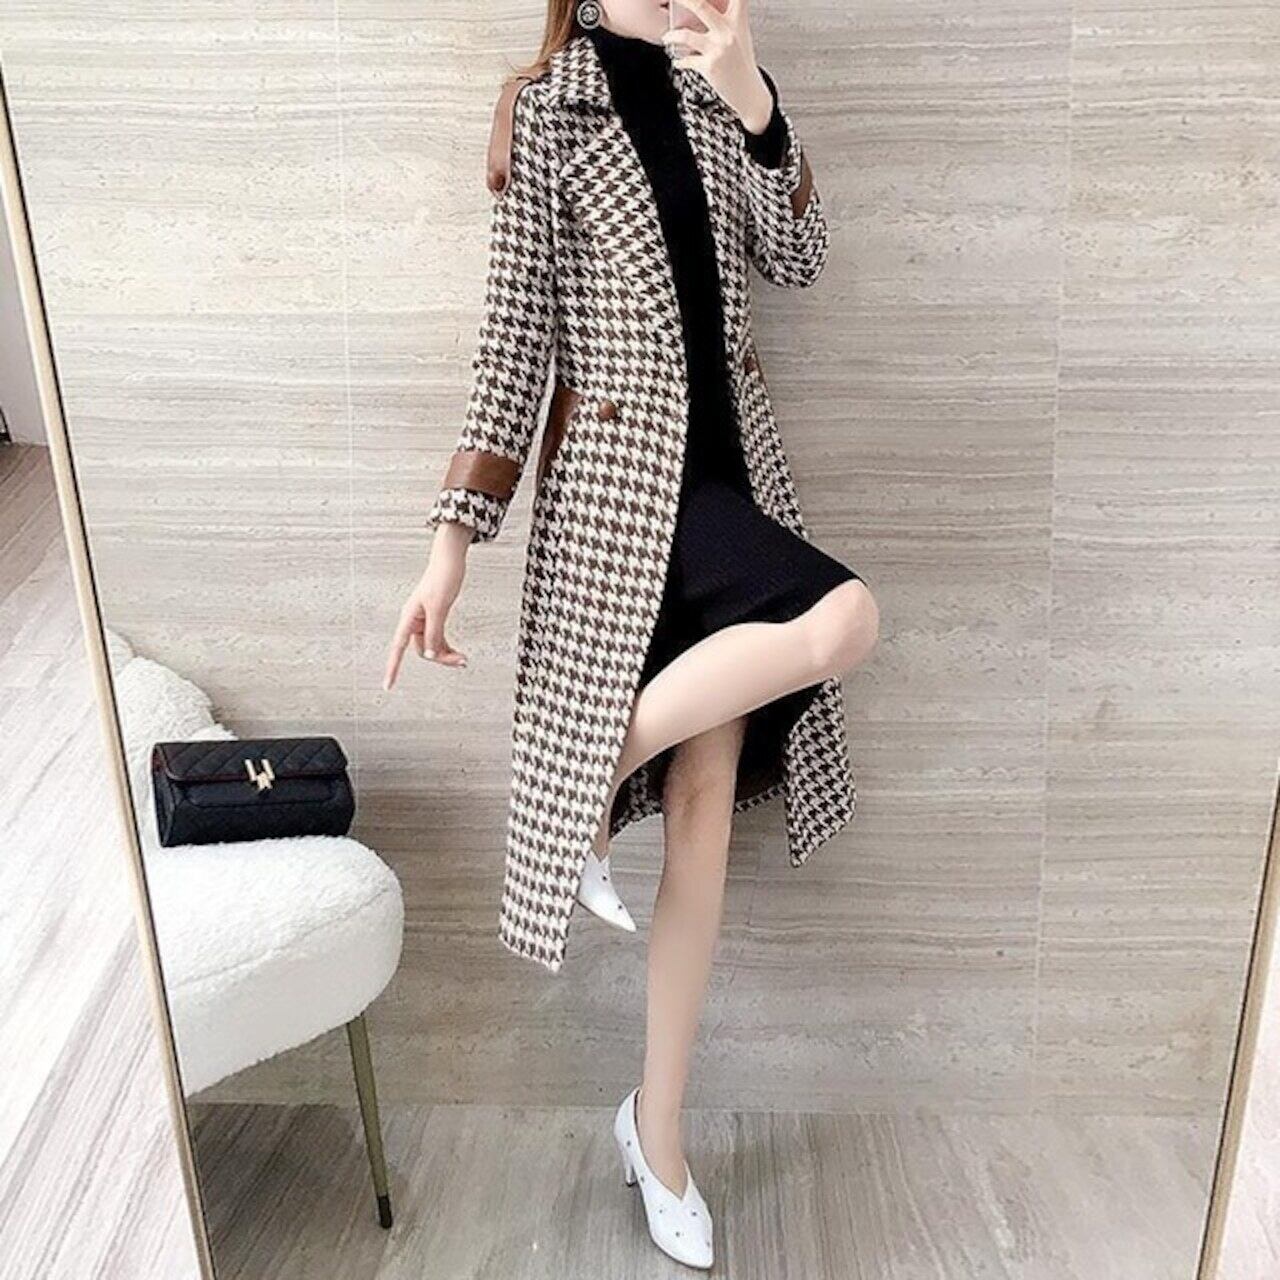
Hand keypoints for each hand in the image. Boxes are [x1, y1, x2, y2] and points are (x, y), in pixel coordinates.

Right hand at [382, 524, 471, 689]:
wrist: (451, 560)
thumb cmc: (442, 578)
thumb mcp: (439, 608)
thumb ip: (433, 633)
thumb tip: (431, 655)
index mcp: (409, 618)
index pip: (398, 649)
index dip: (392, 668)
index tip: (388, 686)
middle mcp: (413, 621)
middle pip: (423, 650)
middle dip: (440, 658)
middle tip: (462, 661)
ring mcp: (424, 620)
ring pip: (432, 646)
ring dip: (446, 654)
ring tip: (464, 660)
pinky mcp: (435, 617)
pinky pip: (438, 639)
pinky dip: (447, 646)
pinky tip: (458, 652)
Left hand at [661, 0, 773, 133]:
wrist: (749, 92)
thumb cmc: (742, 62)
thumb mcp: (740, 34)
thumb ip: (728, 17)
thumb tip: (703, 8)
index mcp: (738, 20)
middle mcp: (728, 31)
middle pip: (701, 6)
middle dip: (684, 0)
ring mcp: (718, 49)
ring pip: (686, 36)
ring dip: (672, 36)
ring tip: (667, 38)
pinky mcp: (710, 67)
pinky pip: (687, 60)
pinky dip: (680, 61)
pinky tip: (678, 61)